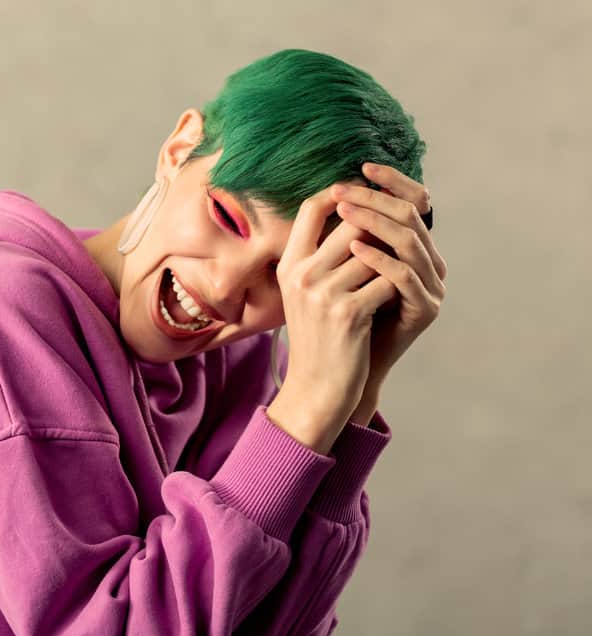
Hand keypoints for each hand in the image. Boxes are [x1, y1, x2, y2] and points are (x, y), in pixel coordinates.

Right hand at [267, 184, 408, 452]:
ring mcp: (324, 294)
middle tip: (398, 229)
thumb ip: (322, 257)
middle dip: (379, 224)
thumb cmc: (318, 337)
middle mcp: (302, 275)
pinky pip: (387, 281)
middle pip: (351, 222)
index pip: (311, 207)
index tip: (366, 194)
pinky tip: (396, 299)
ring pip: (374, 250)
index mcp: (290, 266)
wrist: (316, 387)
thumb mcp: (306, 294)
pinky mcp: (348, 313)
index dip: (341, 193)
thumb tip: (358, 215)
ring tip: (399, 268)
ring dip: (393, 257)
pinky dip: (397, 286)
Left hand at [331, 162, 447, 394]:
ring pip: (409, 241)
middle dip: (375, 199)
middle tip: (343, 190)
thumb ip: (347, 235)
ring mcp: (432, 287)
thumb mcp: (341, 267)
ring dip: (374, 222)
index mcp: (416, 248)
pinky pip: (403, 276)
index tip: (361, 167)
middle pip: (410, 216)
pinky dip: (378, 259)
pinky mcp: (426, 309)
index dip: (393, 181)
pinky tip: (353, 249)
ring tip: (344, 211)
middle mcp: (431, 263)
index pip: (415, 201)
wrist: (345, 366)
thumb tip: (329, 192)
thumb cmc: (340, 314)